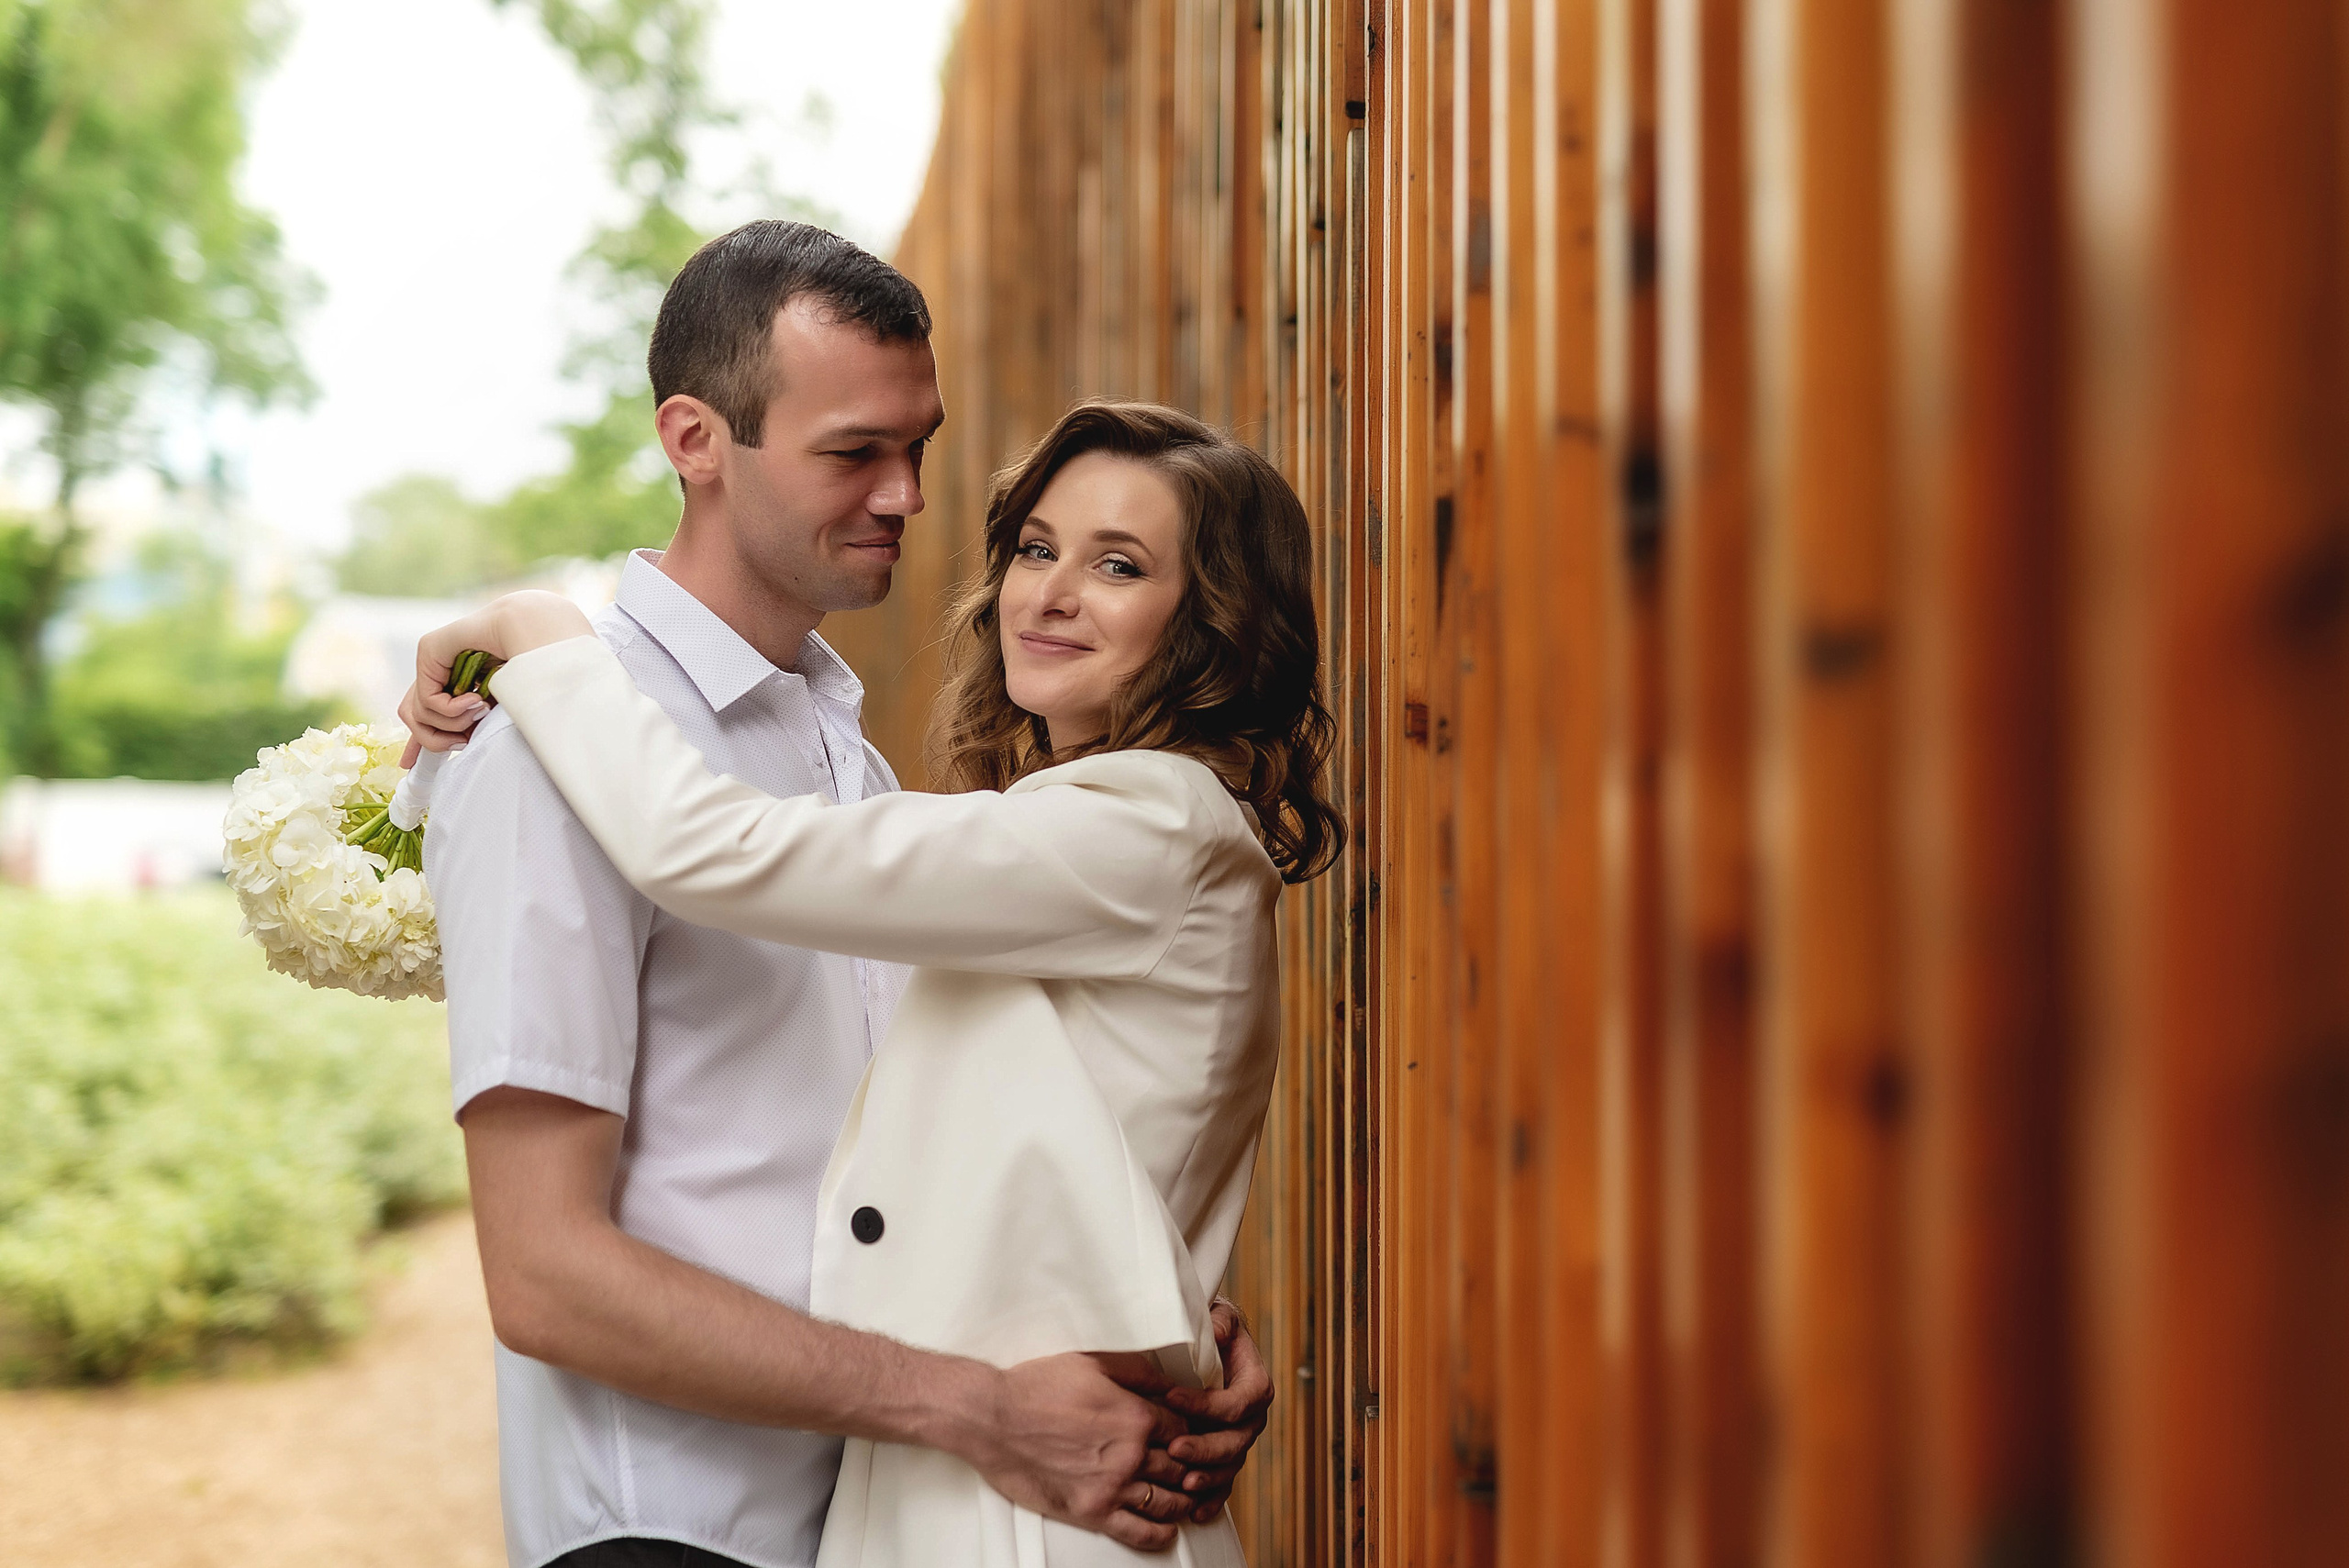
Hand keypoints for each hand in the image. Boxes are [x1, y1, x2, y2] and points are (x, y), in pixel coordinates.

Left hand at [396, 590, 595, 764]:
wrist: (532, 632)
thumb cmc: (523, 669)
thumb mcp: (493, 706)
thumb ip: (473, 722)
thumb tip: (460, 743)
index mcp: (450, 684)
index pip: (422, 716)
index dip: (416, 741)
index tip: (410, 765)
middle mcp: (436, 672)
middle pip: (412, 718)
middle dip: (433, 739)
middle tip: (464, 740)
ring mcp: (429, 660)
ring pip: (417, 714)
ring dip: (452, 724)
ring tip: (479, 712)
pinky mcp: (428, 650)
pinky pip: (427, 699)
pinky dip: (451, 710)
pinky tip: (474, 700)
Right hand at [950, 1352, 1192, 1550]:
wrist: (994, 1418)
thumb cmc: (1040, 1386)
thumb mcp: (1096, 1361)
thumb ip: (1141, 1371)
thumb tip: (1174, 1382)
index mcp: (1138, 1416)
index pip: (1187, 1429)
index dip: (1194, 1432)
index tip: (1192, 1436)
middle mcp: (1133, 1455)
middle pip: (1184, 1468)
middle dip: (1194, 1468)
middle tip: (1199, 1470)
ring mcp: (1113, 1487)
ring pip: (1169, 1503)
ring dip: (1185, 1501)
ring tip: (1188, 1497)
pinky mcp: (1092, 1512)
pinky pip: (1139, 1533)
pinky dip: (1160, 1534)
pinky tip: (1166, 1529)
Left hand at [1157, 1298, 1272, 1522]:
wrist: (1210, 1347)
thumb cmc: (1211, 1330)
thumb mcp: (1220, 1317)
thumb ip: (1222, 1322)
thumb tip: (1216, 1331)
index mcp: (1255, 1385)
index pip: (1236, 1401)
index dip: (1206, 1403)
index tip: (1171, 1397)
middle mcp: (1252, 1418)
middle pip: (1235, 1441)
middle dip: (1205, 1448)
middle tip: (1173, 1448)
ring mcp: (1239, 1442)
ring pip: (1229, 1467)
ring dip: (1208, 1478)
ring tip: (1183, 1482)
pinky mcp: (1224, 1459)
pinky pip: (1223, 1486)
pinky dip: (1212, 1501)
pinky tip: (1195, 1513)